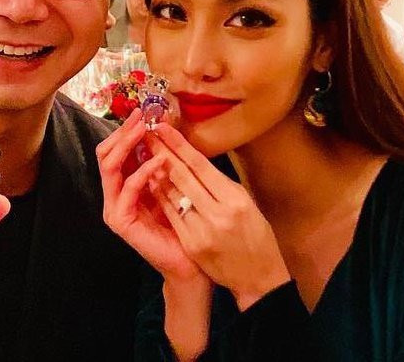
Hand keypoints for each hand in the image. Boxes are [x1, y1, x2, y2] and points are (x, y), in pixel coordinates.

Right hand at [97, 109, 204, 282]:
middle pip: (106, 154)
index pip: (115, 150)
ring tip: (146, 130)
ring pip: (110, 166)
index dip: (125, 129)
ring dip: (128, 145)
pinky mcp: (121, 221)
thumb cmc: (183, 225)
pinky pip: (127, 189)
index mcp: (123, 185)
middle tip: (140, 116)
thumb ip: (160, 163)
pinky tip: (160, 161)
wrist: (188, 263)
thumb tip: (161, 130)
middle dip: (123, 132)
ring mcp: (114, 208)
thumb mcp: (171, 186)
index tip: (142, 111)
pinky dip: (143, 172)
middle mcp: (113, 195)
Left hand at [147, 124, 290, 310]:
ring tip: (145, 152)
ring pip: (173, 194)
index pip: (200, 165)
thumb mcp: (246, 203)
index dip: (179, 144)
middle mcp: (218, 213)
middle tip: (148, 133)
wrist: (258, 277)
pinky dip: (160, 195)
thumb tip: (196, 161)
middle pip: (183, 176)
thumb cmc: (255, 236)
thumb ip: (221, 183)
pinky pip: (171, 214)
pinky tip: (150, 181)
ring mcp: (202, 230)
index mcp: (234, 199)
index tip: (164, 127)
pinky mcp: (191, 244)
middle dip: (163, 151)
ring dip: (156, 171)